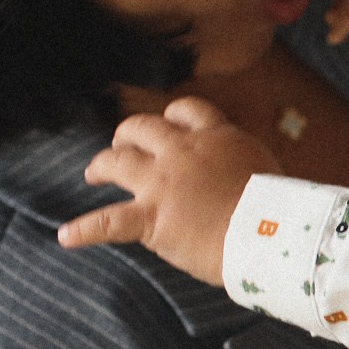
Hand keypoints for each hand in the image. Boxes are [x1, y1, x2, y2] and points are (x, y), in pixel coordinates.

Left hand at [56, 97, 280, 283]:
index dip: (173, 116)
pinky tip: (66, 237)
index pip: (188, 111)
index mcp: (218, 138)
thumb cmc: (282, 209)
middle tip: (123, 144)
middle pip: (144, 127)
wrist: (269, 231)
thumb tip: (252, 186)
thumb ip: (248, 170)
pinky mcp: (150, 217)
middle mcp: (183, 152)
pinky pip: (107, 222)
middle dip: (130, 134)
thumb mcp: (270, 172)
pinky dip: (83, 231)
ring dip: (102, 164)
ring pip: (117, 161)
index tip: (170, 124)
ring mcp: (162, 183)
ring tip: (93, 173)